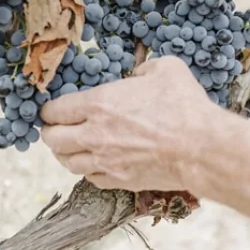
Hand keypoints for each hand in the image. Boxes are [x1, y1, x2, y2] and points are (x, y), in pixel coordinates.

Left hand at [39, 56, 221, 190]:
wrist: (200, 147)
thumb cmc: (184, 106)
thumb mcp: (166, 69)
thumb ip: (144, 69)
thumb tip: (139, 75)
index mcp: (98, 103)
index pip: (55, 110)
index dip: (48, 110)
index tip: (50, 110)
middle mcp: (94, 134)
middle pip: (53, 139)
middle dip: (50, 132)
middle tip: (54, 129)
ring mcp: (105, 161)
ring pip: (68, 162)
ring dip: (64, 154)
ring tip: (67, 148)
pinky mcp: (119, 180)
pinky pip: (90, 178)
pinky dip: (87, 170)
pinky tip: (93, 164)